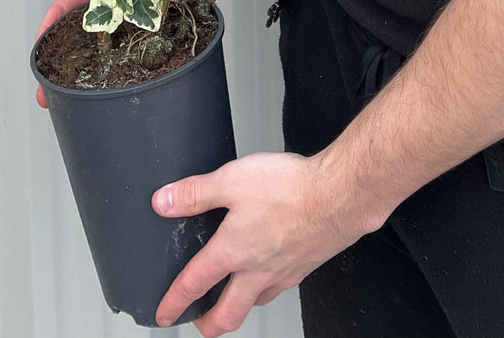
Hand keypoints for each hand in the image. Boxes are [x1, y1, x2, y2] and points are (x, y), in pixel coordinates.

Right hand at [33, 0, 232, 109]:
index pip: (66, 15)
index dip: (48, 34)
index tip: (37, 58)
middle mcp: (117, 9)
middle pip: (85, 43)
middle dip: (65, 70)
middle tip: (48, 97)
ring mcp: (140, 23)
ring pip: (113, 55)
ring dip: (99, 78)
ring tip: (82, 105)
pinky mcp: (166, 31)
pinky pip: (149, 56)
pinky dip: (138, 73)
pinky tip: (125, 94)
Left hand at [151, 150, 371, 333]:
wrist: (339, 195)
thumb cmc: (290, 188)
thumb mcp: (231, 180)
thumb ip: (196, 193)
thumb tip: (164, 201)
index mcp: (233, 251)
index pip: (194, 284)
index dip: (174, 302)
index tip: (163, 314)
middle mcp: (257, 271)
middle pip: (227, 315)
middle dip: (208, 324)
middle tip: (199, 323)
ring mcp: (283, 273)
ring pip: (255, 304)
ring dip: (239, 306)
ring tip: (231, 298)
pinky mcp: (305, 267)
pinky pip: (279, 287)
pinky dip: (266, 288)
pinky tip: (269, 271)